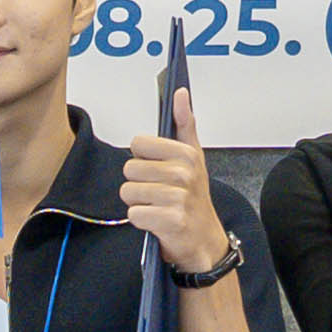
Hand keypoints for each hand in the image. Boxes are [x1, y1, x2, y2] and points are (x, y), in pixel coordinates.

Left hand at [121, 132, 228, 274]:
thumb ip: (184, 123)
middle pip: (130, 168)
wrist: (203, 238)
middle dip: (138, 182)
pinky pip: (134, 214)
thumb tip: (180, 93)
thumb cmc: (193, 197)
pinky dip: (141, 220)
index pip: (138, 143)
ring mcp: (178, 197)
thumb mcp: (193, 157)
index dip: (143, 158)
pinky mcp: (170, 220)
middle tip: (158, 192)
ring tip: (157, 206)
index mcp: (186, 153)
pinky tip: (156, 220)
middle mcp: (184, 173)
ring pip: (128, 191)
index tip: (158, 168)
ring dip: (138, 202)